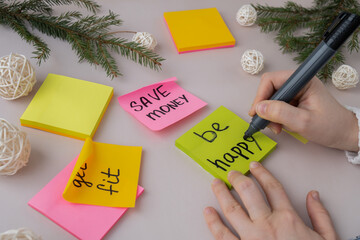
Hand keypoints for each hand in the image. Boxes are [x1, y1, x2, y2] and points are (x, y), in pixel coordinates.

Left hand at [203, 162, 338, 239]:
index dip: (262, 173)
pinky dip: (213, 222)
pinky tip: (208, 212)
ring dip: (222, 193)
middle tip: (232, 173)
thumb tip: (313, 196)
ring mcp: (251, 238)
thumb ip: (320, 216)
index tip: (254, 167)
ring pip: (232, 208)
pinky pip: (222, 235)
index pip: (272, 187)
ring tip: (216, 184)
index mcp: (287, 219)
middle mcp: (267, 224)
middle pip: (249, 192)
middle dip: (238, 179)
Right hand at [248, 70, 358, 151]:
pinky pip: (276, 106)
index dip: (261, 95)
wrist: (345, 134)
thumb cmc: (330, 126)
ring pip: (270, 99)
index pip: (271, 80)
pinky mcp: (294, 101)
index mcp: (303, 81)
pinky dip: (274, 117)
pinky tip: (279, 126)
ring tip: (276, 128)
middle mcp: (298, 83)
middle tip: (265, 123)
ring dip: (268, 114)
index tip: (256, 112)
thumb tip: (259, 108)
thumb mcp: (303, 122)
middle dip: (264, 107)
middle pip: (269, 89)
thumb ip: (280, 113)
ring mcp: (295, 92)